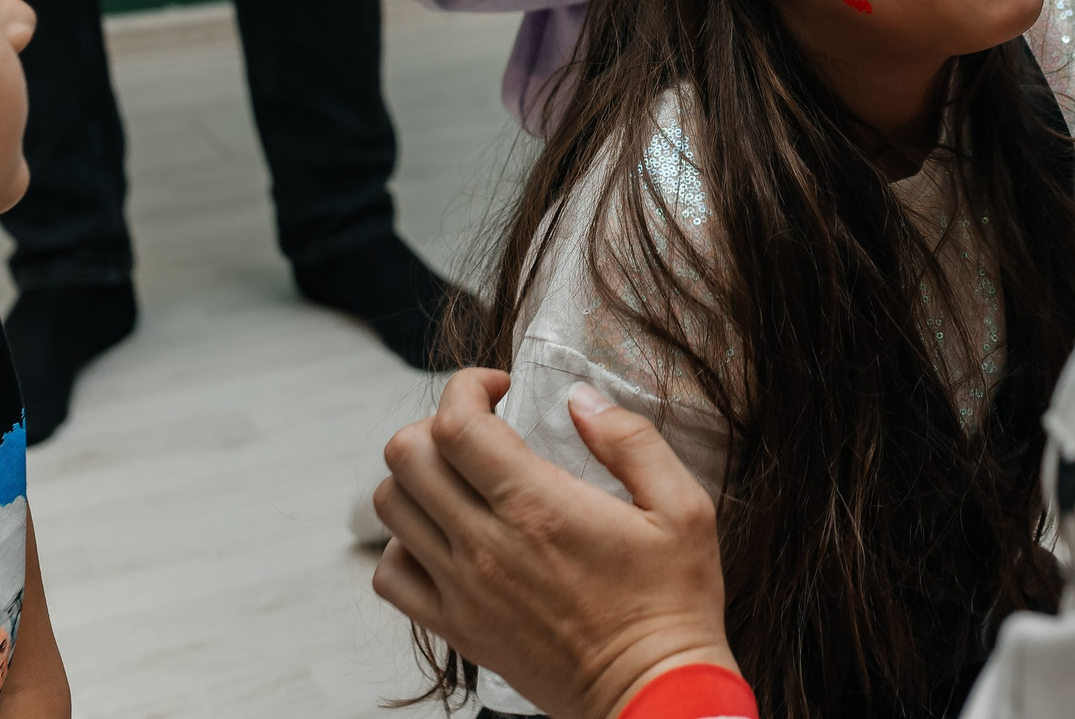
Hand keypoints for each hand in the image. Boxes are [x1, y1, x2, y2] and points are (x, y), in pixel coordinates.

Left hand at [373, 370, 737, 718]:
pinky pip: (391, 576)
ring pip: (391, 508)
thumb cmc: (672, 605)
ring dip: (417, 477)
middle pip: (407, 456)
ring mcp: (464, 590)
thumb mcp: (683, 508)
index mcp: (538, 507)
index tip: (501, 388)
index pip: (456, 423)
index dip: (467, 386)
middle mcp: (487, 545)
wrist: (653, 694)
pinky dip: (404, 545)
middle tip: (481, 430)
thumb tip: (581, 400)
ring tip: (461, 477)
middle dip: (436, 423)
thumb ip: (631, 441)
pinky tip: (445, 537)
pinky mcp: (458, 628)